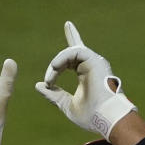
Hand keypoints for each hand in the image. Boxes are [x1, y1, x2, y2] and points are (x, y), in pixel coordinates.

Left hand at [34, 20, 135, 136]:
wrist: (106, 119)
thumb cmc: (91, 116)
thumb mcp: (67, 105)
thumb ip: (54, 95)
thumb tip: (39, 85)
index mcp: (86, 74)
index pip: (76, 56)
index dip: (72, 37)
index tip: (68, 25)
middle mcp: (91, 65)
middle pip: (75, 48)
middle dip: (58, 58)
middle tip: (49, 80)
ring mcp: (94, 61)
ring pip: (70, 53)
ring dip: (56, 66)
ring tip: (50, 79)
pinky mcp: (94, 60)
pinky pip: (74, 52)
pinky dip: (61, 60)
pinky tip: (55, 70)